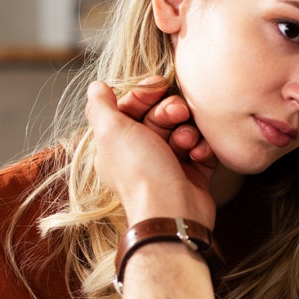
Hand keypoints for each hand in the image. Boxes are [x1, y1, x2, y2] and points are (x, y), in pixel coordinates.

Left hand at [86, 80, 216, 228]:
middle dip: (171, 110)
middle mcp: (141, 153)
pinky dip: (202, 148)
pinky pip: (201, 148)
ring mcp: (168, 164)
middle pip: (159, 115)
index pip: (132, 106)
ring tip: (186, 143)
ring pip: (183, 129)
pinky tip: (198, 154)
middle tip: (178, 114)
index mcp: (118, 143)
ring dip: (188, 130)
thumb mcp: (111, 131)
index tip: (158, 86)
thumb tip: (96, 87)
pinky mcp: (193, 174)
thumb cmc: (140, 172)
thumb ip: (100, 105)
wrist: (172, 211)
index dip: (144, 93)